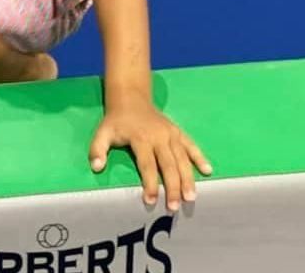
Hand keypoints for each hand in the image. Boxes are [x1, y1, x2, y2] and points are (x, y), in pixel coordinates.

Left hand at [88, 91, 211, 210]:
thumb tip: (96, 167)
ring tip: (191, 197)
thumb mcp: (102, 132)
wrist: (131, 98)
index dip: (149, 183)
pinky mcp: (177, 131)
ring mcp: (170, 134)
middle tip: (174, 206)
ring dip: (188, 178)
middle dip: (172, 186)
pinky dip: (199, 157)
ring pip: (182, 158)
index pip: (147, 165)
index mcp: (140, 138)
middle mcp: (159, 137)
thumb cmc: (117, 120)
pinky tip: (207, 170)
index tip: (151, 201)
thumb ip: (98, 149)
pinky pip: (191, 144)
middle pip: (168, 165)